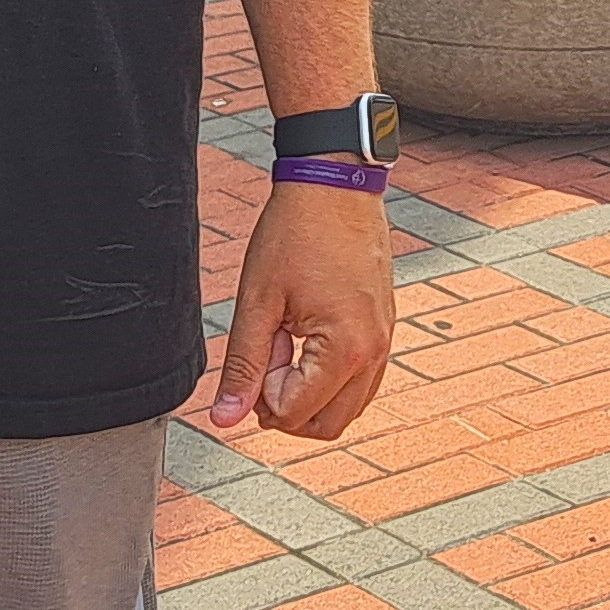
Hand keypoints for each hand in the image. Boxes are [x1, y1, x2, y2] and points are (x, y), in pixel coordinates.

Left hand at [207, 178, 393, 441]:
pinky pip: (362, 381)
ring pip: (348, 409)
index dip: (260, 392)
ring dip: (310, 398)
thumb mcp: (258, 301)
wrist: (335, 184)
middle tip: (262, 363)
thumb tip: (224, 418)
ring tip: (284, 348)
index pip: (295, 413)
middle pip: (327, 426)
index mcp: (344, 349)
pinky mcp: (385, 329)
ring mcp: (385, 341)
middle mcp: (374, 352)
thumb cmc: (296, 232)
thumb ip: (242, 366)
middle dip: (286, 409)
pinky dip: (331, 382)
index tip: (256, 349)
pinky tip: (305, 346)